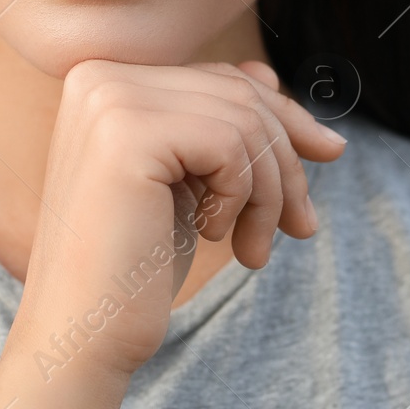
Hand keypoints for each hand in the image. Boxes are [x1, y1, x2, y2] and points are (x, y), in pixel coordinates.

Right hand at [0, 58, 347, 408]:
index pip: (220, 79)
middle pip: (238, 95)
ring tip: (254, 247)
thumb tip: (271, 76)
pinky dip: (241, 198)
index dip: (282, 120)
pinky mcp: (128, 134)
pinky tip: (211, 236)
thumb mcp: (185, 180)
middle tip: (301, 227)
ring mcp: (110, 100)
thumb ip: (216, 121)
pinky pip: (230, 145)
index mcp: (104, 79)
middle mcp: (100, 76)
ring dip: (270, 192)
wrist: (82, 331)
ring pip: (243, 121)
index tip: (327, 156)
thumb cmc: (133, 264)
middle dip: (286, 162)